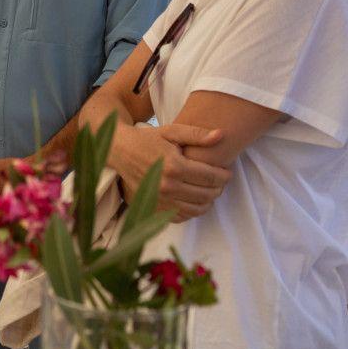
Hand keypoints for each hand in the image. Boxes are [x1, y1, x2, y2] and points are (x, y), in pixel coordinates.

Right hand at [112, 123, 230, 220]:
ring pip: (197, 209)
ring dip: (208, 201)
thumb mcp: (171, 132)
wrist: (120, 151)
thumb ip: (197, 134)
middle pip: (207, 195)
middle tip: (220, 181)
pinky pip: (182, 216)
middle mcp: (168, 186)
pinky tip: (193, 198)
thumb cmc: (147, 139)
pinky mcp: (154, 208)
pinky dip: (192, 210)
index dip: (225, 176)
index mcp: (174, 166)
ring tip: (208, 190)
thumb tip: (221, 135)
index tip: (227, 171)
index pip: (211, 177)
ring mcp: (160, 200)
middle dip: (219, 188)